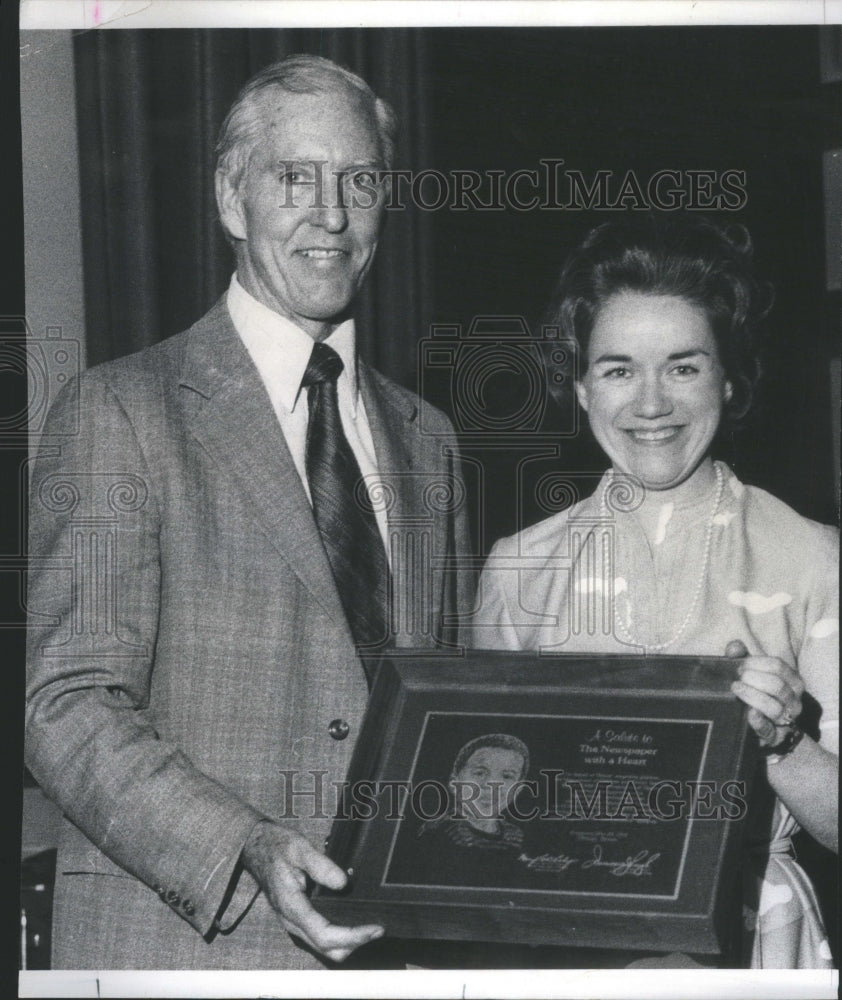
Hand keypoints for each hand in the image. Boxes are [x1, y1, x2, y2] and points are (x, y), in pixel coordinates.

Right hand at [242, 820, 383, 962]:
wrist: (257, 847)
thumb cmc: (278, 846)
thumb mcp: (299, 848)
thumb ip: (320, 865)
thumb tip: (343, 883)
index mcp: (291, 906)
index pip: (325, 935)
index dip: (353, 936)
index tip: (375, 928)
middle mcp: (292, 921)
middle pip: (327, 949)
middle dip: (355, 943)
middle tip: (377, 928)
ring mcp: (294, 923)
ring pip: (324, 948)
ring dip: (348, 942)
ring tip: (370, 926)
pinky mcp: (298, 919)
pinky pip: (320, 938)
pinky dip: (340, 936)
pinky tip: (353, 921)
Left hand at [726, 639, 804, 747]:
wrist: (762, 728)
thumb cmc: (757, 693)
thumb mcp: (751, 673)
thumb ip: (741, 657)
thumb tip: (734, 647)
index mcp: (792, 681)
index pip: (778, 666)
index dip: (755, 663)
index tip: (739, 666)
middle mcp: (795, 701)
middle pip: (777, 686)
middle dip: (753, 679)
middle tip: (736, 680)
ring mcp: (787, 720)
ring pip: (774, 708)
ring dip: (752, 696)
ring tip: (736, 689)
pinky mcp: (775, 738)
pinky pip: (768, 730)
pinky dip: (758, 721)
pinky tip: (748, 713)